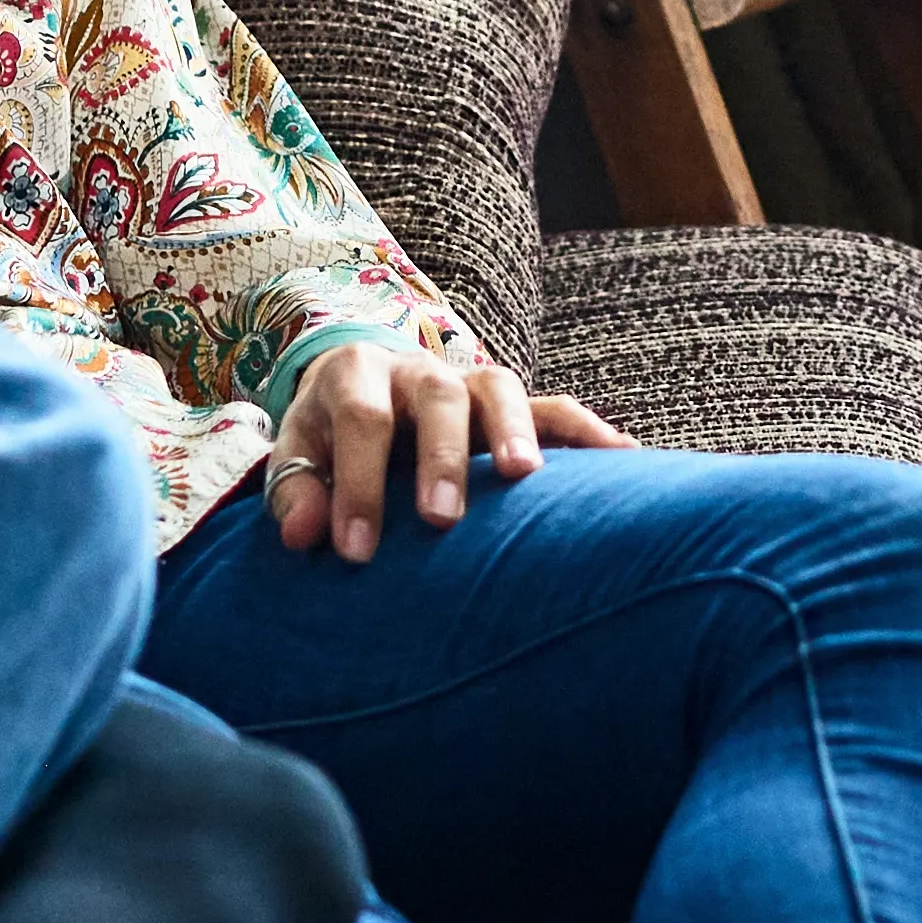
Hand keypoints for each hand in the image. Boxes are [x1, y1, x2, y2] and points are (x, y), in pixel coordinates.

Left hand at [262, 348, 631, 562]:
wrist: (362, 386)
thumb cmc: (329, 436)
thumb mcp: (298, 453)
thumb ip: (297, 492)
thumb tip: (305, 538)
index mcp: (356, 376)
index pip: (360, 420)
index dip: (356, 483)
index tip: (355, 552)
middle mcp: (418, 370)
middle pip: (437, 395)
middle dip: (441, 456)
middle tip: (441, 520)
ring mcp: (469, 383)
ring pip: (500, 390)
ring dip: (515, 431)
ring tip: (527, 478)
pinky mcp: (510, 406)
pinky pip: (555, 409)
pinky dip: (587, 431)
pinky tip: (625, 460)